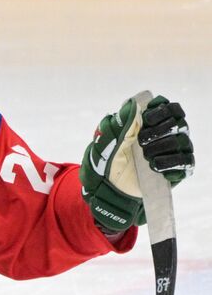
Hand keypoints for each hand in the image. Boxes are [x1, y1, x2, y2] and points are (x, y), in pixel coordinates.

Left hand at [81, 95, 194, 232]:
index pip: (171, 108)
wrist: (109, 190)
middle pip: (179, 122)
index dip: (161, 110)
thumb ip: (120, 123)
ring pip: (182, 141)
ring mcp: (174, 152)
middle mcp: (168, 135)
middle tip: (141, 141)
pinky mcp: (178, 170)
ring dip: (161, 147)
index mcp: (153, 124)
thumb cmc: (108, 162)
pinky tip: (154, 167)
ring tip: (145, 157)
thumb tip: (132, 103)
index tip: (146, 120)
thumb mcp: (108, 142)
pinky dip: (170, 163)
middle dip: (160, 130)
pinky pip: (186, 162)